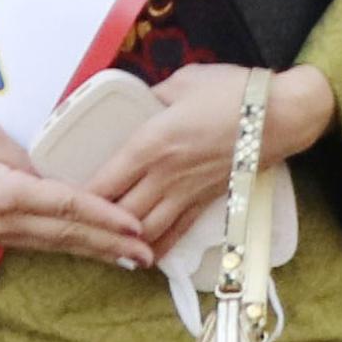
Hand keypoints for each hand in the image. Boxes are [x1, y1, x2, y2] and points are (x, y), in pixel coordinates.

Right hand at [0, 119, 152, 266]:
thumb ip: (23, 156)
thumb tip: (48, 174)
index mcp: (4, 192)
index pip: (67, 205)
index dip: (105, 216)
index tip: (136, 224)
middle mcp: (3, 221)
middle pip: (67, 235)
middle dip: (110, 244)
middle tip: (148, 253)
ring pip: (54, 245)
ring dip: (93, 251)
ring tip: (128, 258)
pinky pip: (35, 243)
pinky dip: (66, 247)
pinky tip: (84, 248)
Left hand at [87, 64, 333, 246]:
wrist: (282, 115)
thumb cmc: (232, 91)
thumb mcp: (181, 83)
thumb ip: (152, 97)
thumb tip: (137, 103)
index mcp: (151, 144)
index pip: (105, 182)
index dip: (79, 197)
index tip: (59, 200)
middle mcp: (166, 175)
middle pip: (120, 213)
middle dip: (96, 226)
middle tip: (72, 229)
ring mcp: (188, 192)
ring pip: (147, 230)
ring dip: (123, 243)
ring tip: (101, 248)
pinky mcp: (208, 201)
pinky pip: (177, 232)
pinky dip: (157, 247)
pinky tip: (142, 258)